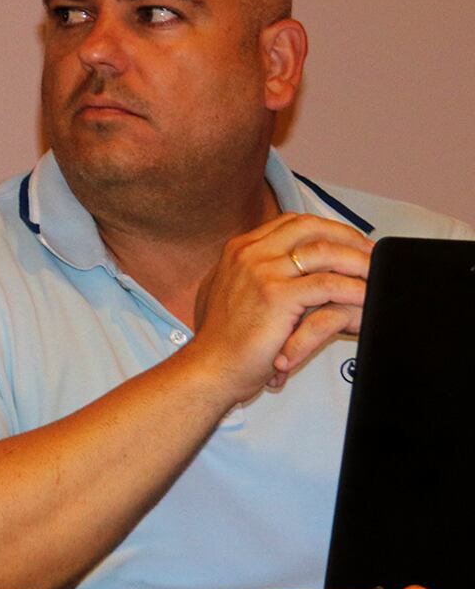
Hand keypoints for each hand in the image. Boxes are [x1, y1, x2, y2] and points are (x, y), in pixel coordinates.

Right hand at [188, 214, 370, 404]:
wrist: (210, 366)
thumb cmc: (222, 339)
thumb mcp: (227, 291)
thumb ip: (249, 273)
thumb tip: (281, 269)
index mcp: (239, 249)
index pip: (291, 223)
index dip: (327, 228)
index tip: (348, 241)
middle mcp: (249, 253)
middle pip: (310, 227)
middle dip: (347, 236)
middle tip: (370, 253)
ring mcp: (262, 272)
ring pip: (324, 252)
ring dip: (357, 261)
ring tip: (377, 274)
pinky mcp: (277, 296)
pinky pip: (328, 285)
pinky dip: (354, 289)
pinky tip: (368, 297)